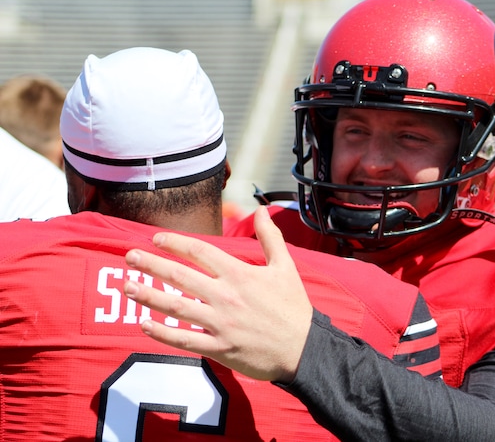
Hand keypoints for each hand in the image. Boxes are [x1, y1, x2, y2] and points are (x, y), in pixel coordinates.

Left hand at [123, 206, 312, 382]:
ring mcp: (220, 323)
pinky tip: (144, 324)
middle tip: (129, 256)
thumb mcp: (285, 266)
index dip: (175, 243)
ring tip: (127, 286)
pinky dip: (162, 333)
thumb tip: (261, 210)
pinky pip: (185, 339)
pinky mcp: (220, 348)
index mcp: (240, 274)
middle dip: (151, 264)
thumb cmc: (294, 307)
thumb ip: (270, 237)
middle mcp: (226, 296)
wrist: (304, 348)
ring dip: (148, 295)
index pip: (200, 251)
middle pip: (180, 276)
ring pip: (176, 307)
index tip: (156, 238)